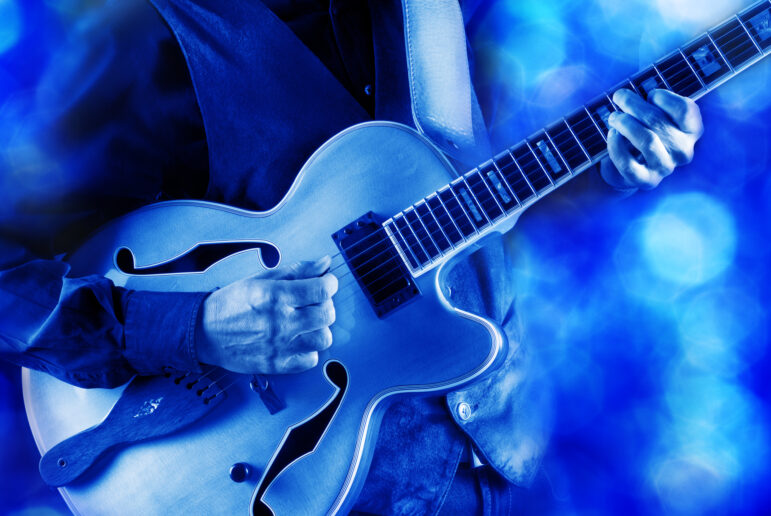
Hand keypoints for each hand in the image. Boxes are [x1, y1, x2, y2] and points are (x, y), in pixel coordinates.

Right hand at [195, 256, 337, 373]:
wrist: (205, 332)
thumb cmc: (233, 303)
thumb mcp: (262, 278)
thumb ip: (298, 271)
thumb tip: (325, 264)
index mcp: (275, 296)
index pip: (321, 290)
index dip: (330, 284)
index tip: (326, 283)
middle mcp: (279, 322)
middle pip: (326, 314)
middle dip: (325, 304)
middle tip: (314, 303)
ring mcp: (279, 346)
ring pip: (324, 338)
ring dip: (319, 328)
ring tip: (307, 323)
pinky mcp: (277, 364)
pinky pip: (311, 359)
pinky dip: (309, 350)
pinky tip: (298, 340)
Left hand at [601, 88, 702, 190]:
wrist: (629, 166)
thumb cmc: (642, 130)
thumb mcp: (652, 113)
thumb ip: (649, 101)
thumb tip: (629, 91)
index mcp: (691, 131)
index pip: (685, 110)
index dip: (664, 98)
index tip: (650, 95)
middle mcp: (683, 151)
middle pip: (659, 121)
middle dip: (634, 105)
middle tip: (619, 97)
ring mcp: (665, 167)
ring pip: (646, 140)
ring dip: (625, 123)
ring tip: (614, 117)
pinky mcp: (645, 181)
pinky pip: (628, 162)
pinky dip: (616, 145)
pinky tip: (611, 134)